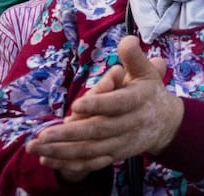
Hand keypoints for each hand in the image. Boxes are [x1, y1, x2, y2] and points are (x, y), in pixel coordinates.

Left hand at [26, 36, 182, 180]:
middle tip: (43, 134)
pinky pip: (91, 162)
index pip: (118, 103)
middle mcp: (130, 123)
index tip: (76, 105)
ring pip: (91, 149)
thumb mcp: (145, 71)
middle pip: (99, 130)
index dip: (99, 104)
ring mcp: (122, 142)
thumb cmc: (149, 92)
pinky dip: (69, 163)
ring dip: (62, 150)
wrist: (166, 123)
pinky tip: (47, 159)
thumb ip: (133, 57)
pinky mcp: (115, 155)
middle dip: (70, 133)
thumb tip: (127, 40)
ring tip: (37, 147)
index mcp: (138, 100)